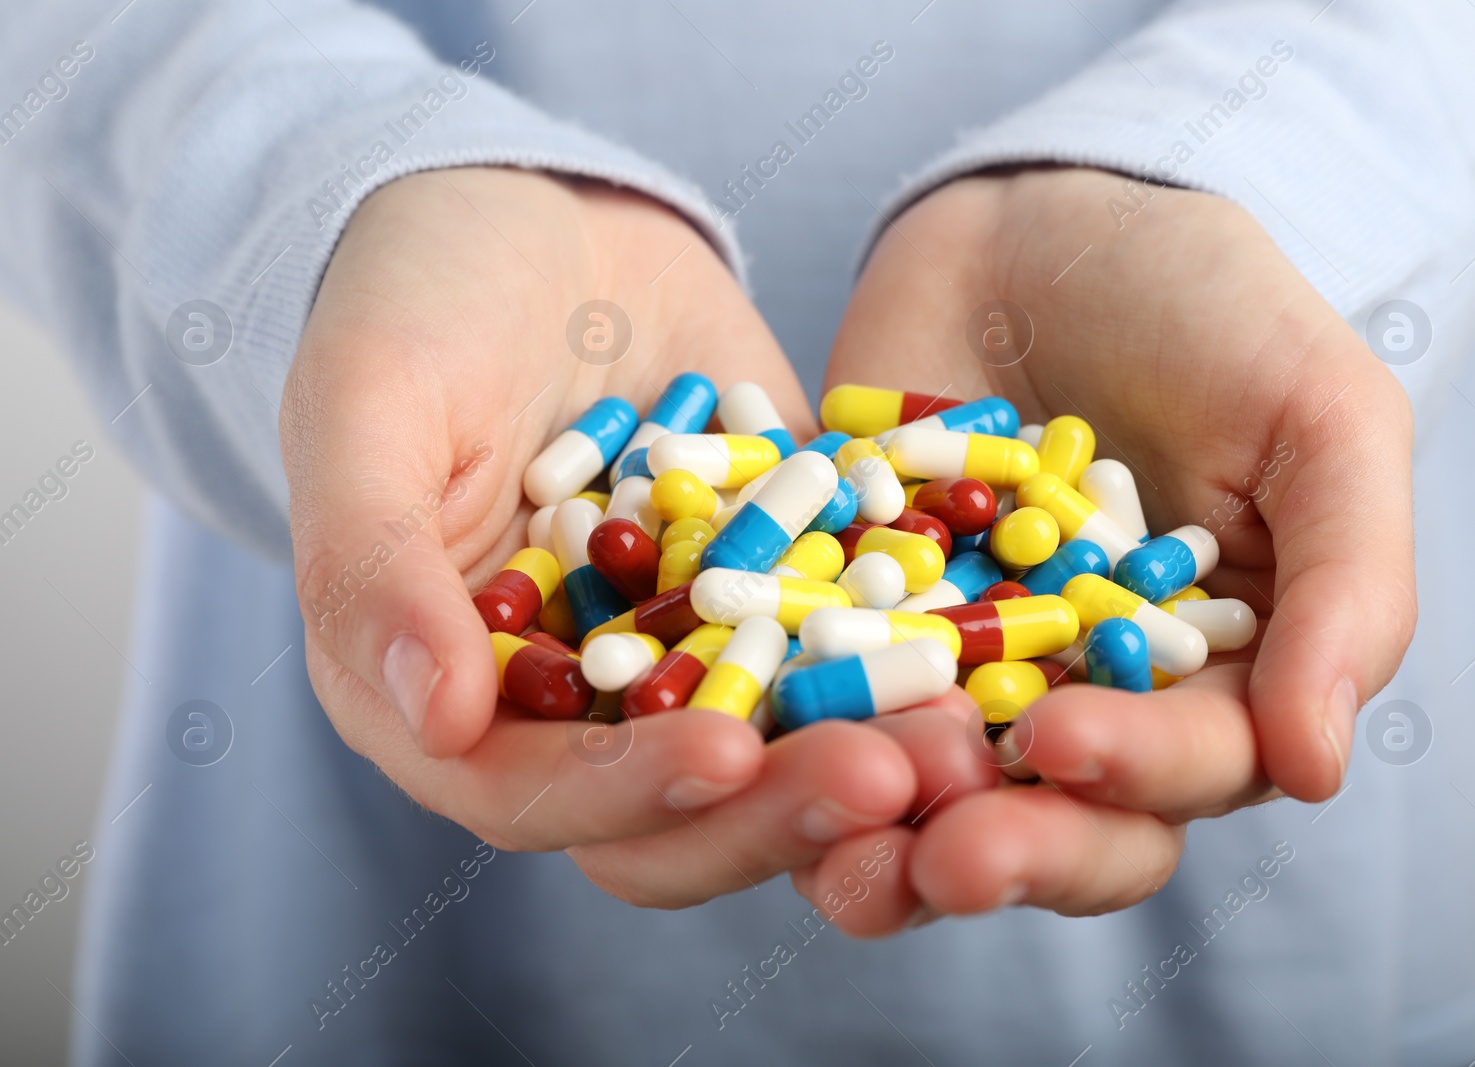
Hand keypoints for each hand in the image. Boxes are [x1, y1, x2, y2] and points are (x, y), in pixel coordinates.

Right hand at [282, 167, 916, 906]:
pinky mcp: (778, 595)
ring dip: (868, 755)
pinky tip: (992, 649)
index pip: (531, 792)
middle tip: (891, 773)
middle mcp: (576, 702)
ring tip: (966, 737)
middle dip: (778, 808)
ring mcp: (688, 654)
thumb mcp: (367, 407)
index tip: (729, 755)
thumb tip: (437, 721)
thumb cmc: (415, 300)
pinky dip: (912, 657)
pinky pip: (846, 644)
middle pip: (677, 810)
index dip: (626, 791)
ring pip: (779, 750)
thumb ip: (373, 569)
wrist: (540, 218)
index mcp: (447, 693)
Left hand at [798, 167, 1415, 931]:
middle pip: (1066, 826)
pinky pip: (822, 715)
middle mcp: (1093, 700)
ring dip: (889, 847)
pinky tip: (748, 765)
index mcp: (1220, 675)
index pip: (1198, 768)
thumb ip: (1347, 587)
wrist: (1036, 217)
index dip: (1139, 776)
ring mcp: (965, 674)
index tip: (1064, 742)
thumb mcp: (1318, 419)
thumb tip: (1316, 771)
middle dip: (1012, 853)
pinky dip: (788, 750)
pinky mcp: (854, 634)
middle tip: (946, 857)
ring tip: (838, 862)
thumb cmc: (1206, 305)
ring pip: (936, 804)